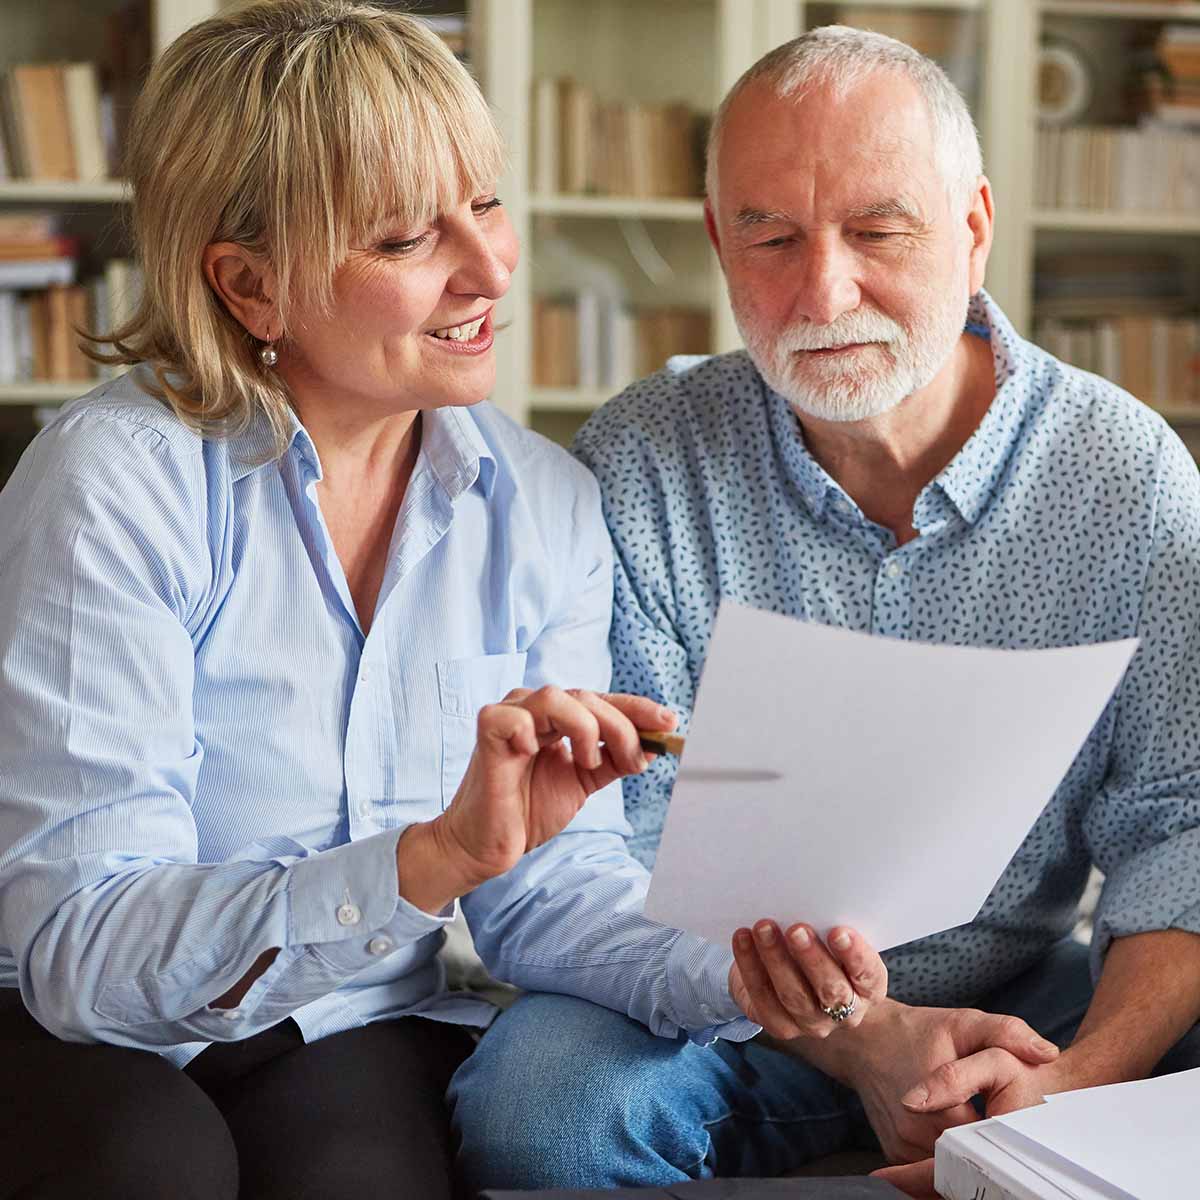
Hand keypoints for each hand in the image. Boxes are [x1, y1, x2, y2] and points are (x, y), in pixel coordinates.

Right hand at [432, 687, 675, 888]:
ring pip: (555, 698)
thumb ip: (614, 761)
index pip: (602, 702)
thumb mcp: (583, 783)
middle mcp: (534, 709)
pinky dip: (526, 729)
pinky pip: (509, 717)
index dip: (636, 710)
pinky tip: (535, 753)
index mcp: (556, 717)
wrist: (488, 846)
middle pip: (586, 697)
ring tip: (587, 762)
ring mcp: (509, 718)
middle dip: (621, 726)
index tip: (670, 724)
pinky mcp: (487, 735)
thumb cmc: (529, 810)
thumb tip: (654, 747)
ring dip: (584, 727)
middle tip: (637, 758)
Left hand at [729, 921, 885, 1037]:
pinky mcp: (780, 1026)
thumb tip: (813, 902)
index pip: (868, 975)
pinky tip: (742, 939)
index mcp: (868, 988)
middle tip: (796, 929)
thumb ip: (830, 927)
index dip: (855, 956)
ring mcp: (812, 1024)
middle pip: (831, 991)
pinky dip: (750, 966)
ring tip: (763, 928)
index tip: (838, 931)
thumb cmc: (821, 948)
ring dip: (775, 958)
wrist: (794, 977)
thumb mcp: (832, 938)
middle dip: (812, 959)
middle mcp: (845, 1013)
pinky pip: (763, 997)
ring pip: (793, 995)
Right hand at [794, 1000, 1059, 1166]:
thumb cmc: (916, 1031)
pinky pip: (928, 1163)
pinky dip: (945, 1153)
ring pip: (948, 1164)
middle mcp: (916, 1135)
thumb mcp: (963, 1023)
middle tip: (1000, 1125)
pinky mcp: (894, 1153)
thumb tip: (1047, 1052)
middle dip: (989, 1146)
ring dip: (966, 1152)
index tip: (1019, 1124)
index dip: (1009, 1134)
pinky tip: (956, 1131)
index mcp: (940, 1108)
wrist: (863, 1038)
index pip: (989, 1141)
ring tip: (979, 1128)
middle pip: (970, 1157)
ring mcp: (902, 1147)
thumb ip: (1006, 1032)